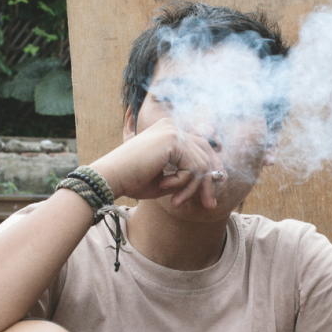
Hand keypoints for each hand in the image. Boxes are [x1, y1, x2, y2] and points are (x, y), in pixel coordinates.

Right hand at [90, 118, 226, 208]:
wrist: (111, 178)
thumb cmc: (132, 180)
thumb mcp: (166, 180)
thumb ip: (186, 176)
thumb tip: (212, 181)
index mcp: (167, 131)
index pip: (199, 146)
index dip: (212, 165)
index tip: (220, 184)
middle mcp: (171, 127)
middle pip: (204, 153)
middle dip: (209, 181)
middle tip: (211, 204)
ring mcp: (172, 131)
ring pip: (200, 164)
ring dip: (191, 188)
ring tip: (176, 202)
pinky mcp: (172, 141)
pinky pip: (191, 168)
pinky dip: (182, 183)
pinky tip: (164, 186)